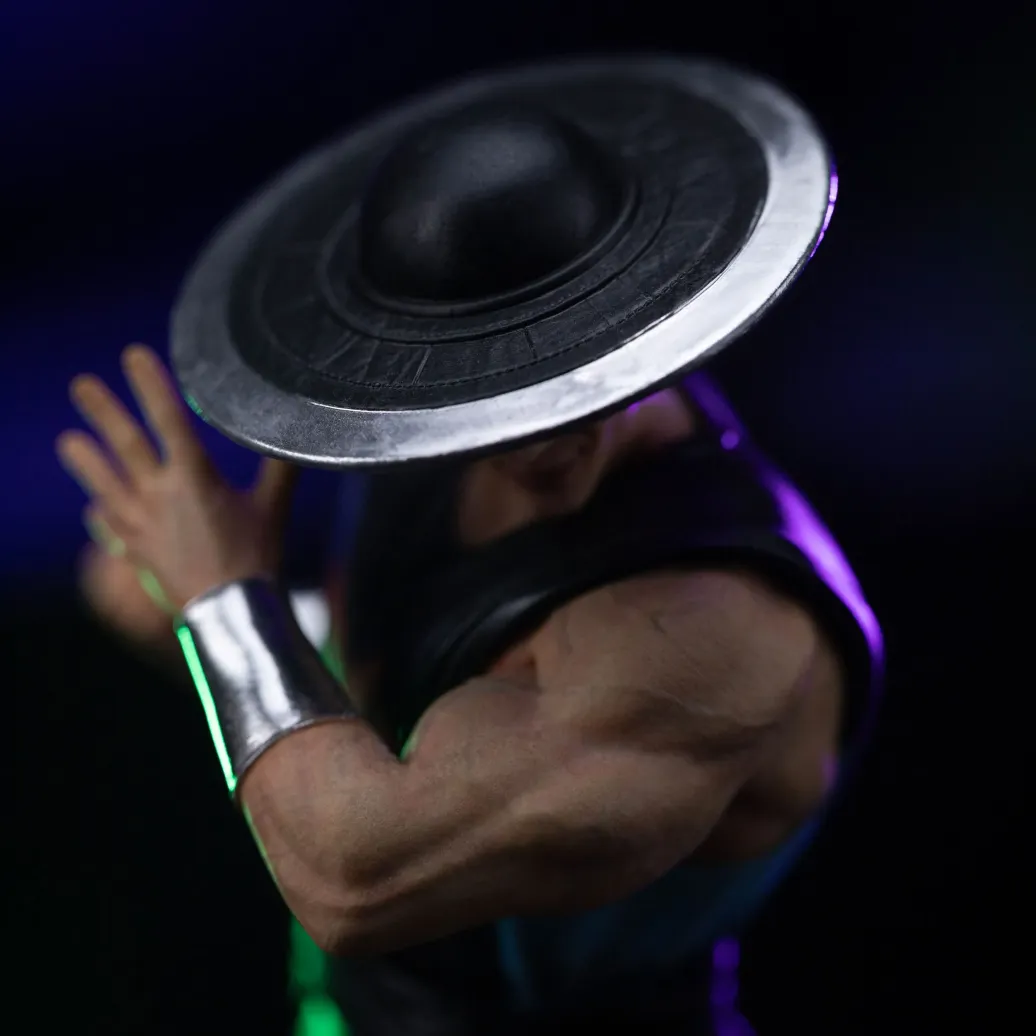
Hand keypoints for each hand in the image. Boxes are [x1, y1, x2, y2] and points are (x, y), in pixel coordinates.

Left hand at [57, 345, 297, 614]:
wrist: (229, 614)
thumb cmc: (257, 558)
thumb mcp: (274, 508)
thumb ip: (282, 469)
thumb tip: (302, 436)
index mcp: (194, 477)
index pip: (168, 419)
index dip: (151, 384)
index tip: (133, 356)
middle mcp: (160, 495)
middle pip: (125, 444)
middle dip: (104, 411)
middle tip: (82, 385)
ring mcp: (142, 524)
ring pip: (106, 484)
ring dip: (86, 460)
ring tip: (67, 440)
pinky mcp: (138, 551)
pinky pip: (111, 527)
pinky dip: (101, 514)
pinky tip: (95, 508)